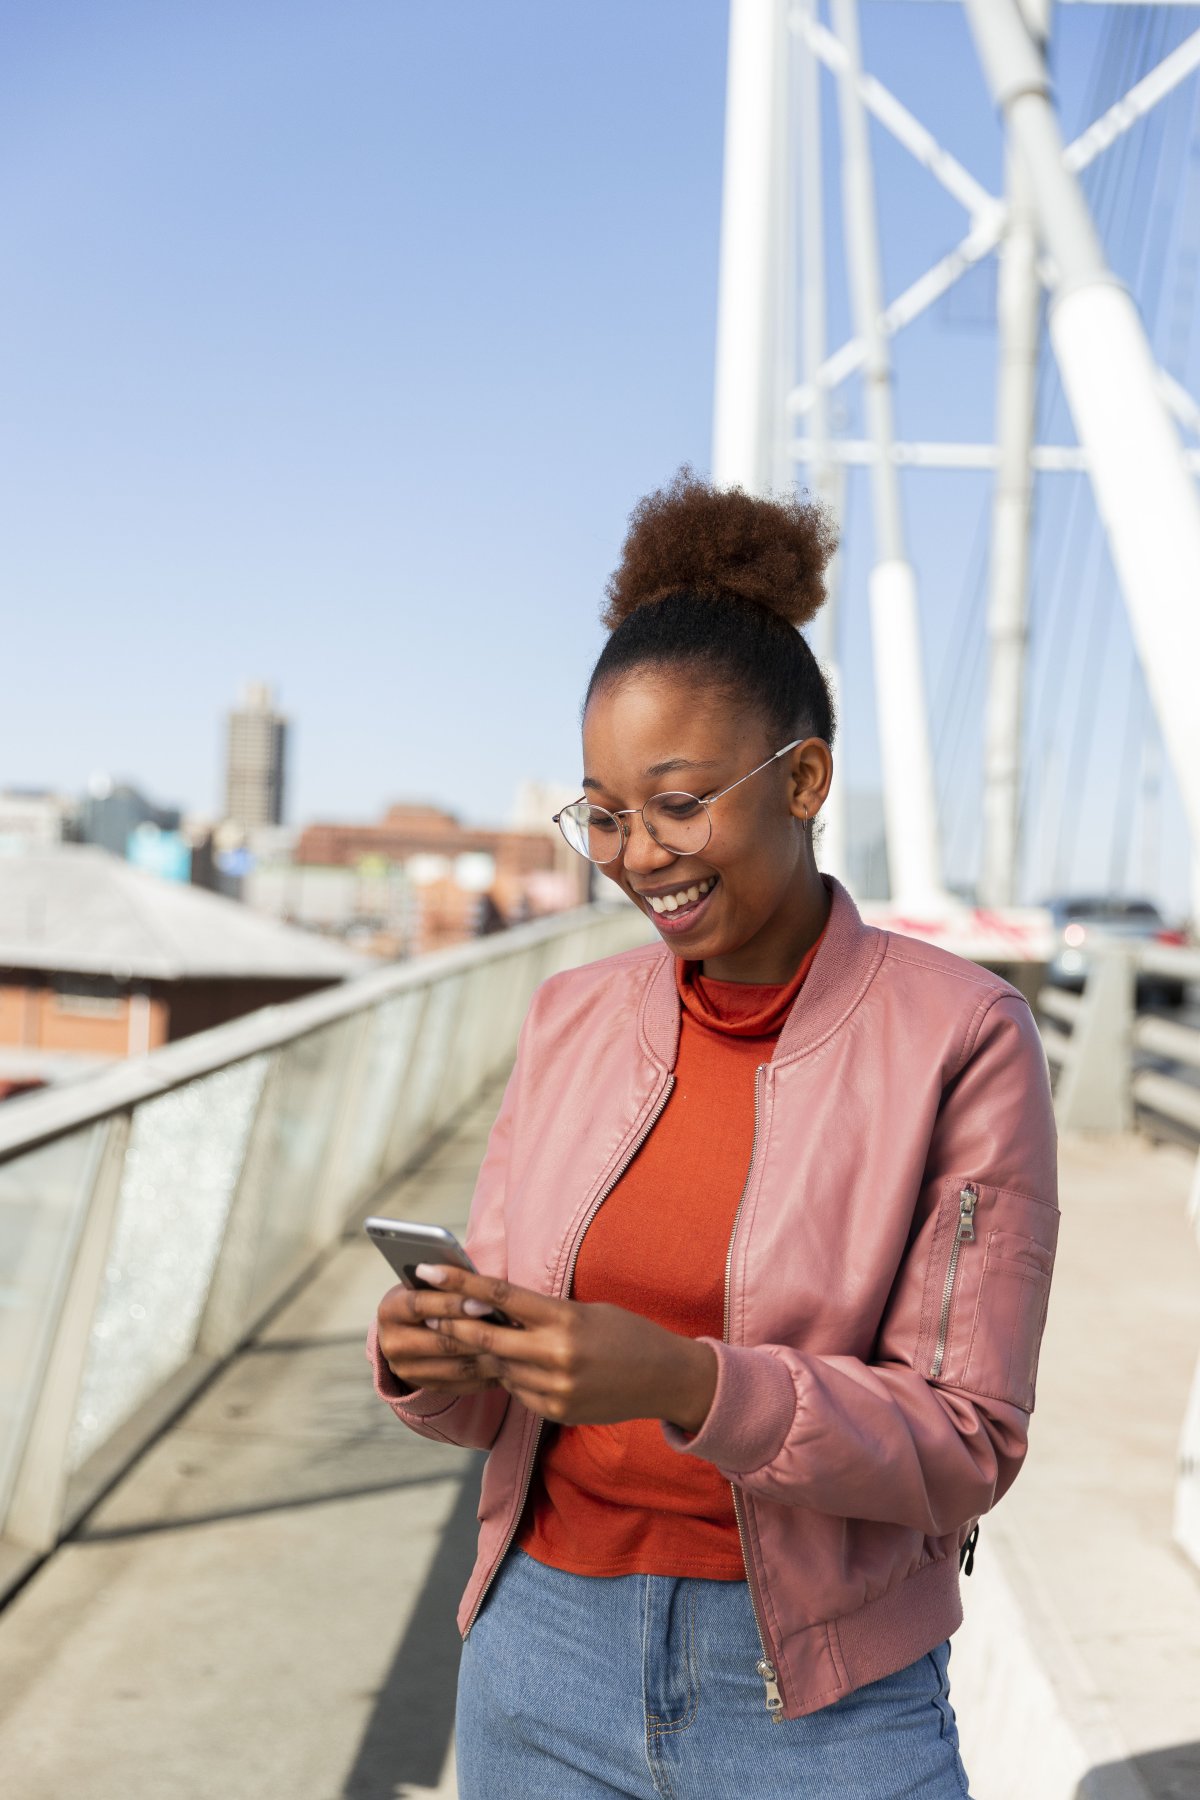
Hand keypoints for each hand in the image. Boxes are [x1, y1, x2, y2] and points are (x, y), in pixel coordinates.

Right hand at [376, 1281, 500, 1395]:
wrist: (406, 1329)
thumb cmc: (427, 1295)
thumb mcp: (427, 1284)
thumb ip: (448, 1284)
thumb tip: (482, 1282)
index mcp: (390, 1310)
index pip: (420, 1305)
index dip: (454, 1304)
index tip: (485, 1302)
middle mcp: (392, 1344)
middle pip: (441, 1341)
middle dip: (478, 1335)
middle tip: (511, 1330)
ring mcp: (407, 1370)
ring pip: (455, 1367)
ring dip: (487, 1358)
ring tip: (515, 1349)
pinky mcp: (424, 1386)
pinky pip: (461, 1385)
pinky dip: (486, 1376)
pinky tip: (508, 1367)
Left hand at [411, 1263, 717, 1430]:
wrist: (666, 1378)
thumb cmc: (626, 1332)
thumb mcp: (586, 1311)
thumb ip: (542, 1313)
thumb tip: (494, 1308)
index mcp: (564, 1319)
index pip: (500, 1296)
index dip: (459, 1282)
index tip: (428, 1271)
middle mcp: (556, 1355)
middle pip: (487, 1337)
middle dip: (454, 1324)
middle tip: (431, 1313)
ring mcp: (555, 1388)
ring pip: (499, 1368)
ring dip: (488, 1353)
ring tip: (479, 1339)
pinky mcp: (557, 1411)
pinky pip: (518, 1392)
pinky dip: (513, 1377)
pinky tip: (522, 1367)